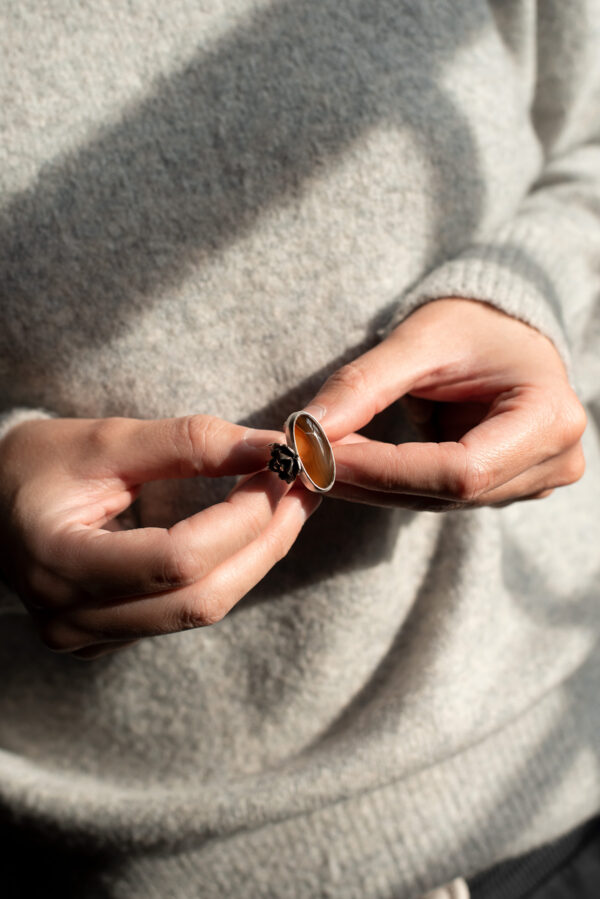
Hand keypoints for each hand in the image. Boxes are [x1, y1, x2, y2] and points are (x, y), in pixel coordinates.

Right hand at [0, 415, 320, 657]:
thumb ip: (189, 442)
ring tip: (287, 503)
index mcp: (58, 562)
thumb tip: (271, 447)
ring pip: (202, 611)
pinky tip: (251, 532)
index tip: (281, 471)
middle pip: (200, 598)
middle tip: (303, 488)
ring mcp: (89, 638)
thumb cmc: (38, 463)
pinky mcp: (109, 639)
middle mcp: (71, 618)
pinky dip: (229, 571)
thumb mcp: (107, 438)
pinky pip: (186, 613)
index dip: (242, 518)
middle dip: (265, 540)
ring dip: (256, 556)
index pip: (176, 559)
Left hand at [305, 298, 586, 509]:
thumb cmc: (473, 322)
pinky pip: (436, 496)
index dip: (384, 471)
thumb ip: (364, 386)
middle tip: (305, 460)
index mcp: (548, 418)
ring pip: (436, 503)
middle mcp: (553, 461)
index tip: (320, 458)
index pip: (459, 471)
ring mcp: (533, 481)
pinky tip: (350, 461)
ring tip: (321, 455)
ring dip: (372, 484)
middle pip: (446, 495)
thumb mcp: (420, 339)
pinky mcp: (505, 488)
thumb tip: (305, 432)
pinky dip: (388, 481)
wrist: (504, 328)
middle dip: (368, 480)